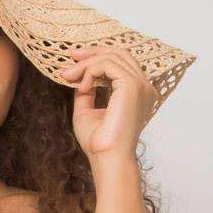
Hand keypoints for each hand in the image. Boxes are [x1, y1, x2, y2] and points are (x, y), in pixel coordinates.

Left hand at [58, 44, 156, 162]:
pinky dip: (90, 71)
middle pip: (119, 53)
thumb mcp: (87, 111)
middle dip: (92, 52)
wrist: (107, 159)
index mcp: (137, 93)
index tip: (75, 62)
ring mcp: (140, 85)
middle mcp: (143, 87)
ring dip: (87, 64)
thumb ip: (87, 91)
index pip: (121, 63)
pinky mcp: (132, 85)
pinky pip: (107, 65)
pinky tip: (82, 86)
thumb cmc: (99, 144)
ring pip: (112, 57)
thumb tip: (79, 75)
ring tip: (70, 76)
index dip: (97, 58)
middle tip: (71, 57)